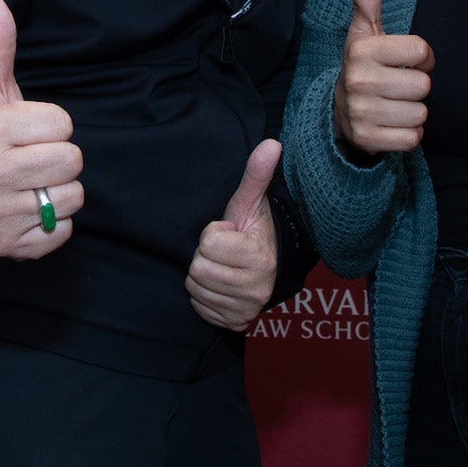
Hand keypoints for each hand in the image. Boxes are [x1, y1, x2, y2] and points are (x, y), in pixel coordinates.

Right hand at [0, 0, 80, 259]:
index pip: (63, 124)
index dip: (49, 125)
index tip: (25, 130)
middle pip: (72, 160)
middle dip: (56, 156)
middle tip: (29, 156)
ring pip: (71, 198)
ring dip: (57, 190)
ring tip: (28, 182)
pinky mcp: (10, 246)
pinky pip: (62, 232)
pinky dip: (51, 223)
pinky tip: (26, 208)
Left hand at [187, 139, 283, 330]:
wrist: (271, 264)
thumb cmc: (254, 230)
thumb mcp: (251, 202)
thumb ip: (256, 174)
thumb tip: (271, 144)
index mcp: (259, 257)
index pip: (208, 243)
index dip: (213, 233)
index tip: (230, 232)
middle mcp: (256, 288)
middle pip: (198, 269)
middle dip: (205, 256)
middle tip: (224, 251)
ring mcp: (246, 309)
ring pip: (196, 289)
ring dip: (203, 276)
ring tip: (223, 265)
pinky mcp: (236, 322)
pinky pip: (200, 308)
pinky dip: (205, 296)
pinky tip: (221, 284)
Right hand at [331, 0, 434, 158]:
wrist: (340, 111)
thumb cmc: (365, 65)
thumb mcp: (365, 32)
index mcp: (363, 50)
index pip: (420, 50)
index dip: (422, 56)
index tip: (408, 60)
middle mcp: (359, 80)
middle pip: (423, 85)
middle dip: (417, 87)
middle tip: (400, 86)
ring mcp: (362, 112)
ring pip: (420, 113)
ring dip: (414, 111)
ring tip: (396, 104)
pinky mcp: (368, 139)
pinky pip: (412, 139)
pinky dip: (409, 135)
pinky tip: (393, 124)